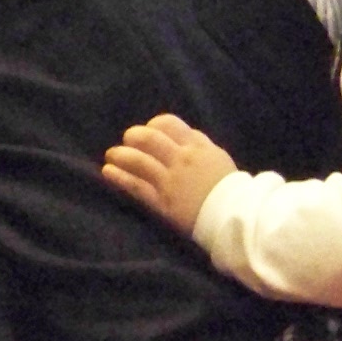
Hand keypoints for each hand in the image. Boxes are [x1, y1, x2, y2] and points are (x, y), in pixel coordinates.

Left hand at [102, 113, 237, 233]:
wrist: (233, 217)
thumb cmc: (229, 188)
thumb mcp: (218, 157)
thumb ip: (199, 145)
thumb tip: (182, 136)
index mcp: (197, 146)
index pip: (169, 124)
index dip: (154, 125)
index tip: (149, 131)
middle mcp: (181, 159)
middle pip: (149, 138)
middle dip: (134, 136)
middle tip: (128, 140)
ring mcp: (170, 180)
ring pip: (138, 160)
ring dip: (120, 155)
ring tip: (111, 155)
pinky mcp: (162, 201)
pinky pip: (135, 186)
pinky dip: (119, 176)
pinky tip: (108, 172)